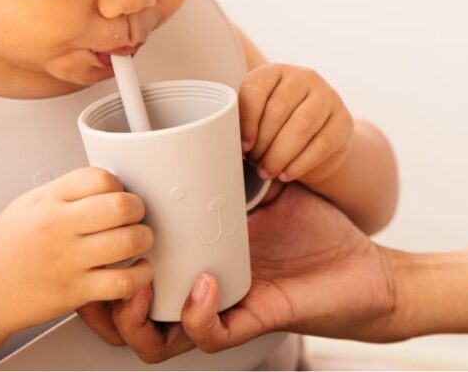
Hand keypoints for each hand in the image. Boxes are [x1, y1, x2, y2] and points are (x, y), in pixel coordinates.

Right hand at [0, 167, 153, 335]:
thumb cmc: (7, 246)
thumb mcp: (29, 204)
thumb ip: (67, 190)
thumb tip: (107, 182)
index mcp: (50, 201)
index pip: (100, 178)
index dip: (118, 185)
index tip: (118, 195)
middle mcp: (59, 227)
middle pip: (120, 206)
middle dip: (138, 209)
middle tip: (135, 217)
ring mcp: (68, 260)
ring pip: (128, 242)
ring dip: (144, 239)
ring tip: (139, 241)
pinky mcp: (75, 291)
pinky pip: (122, 282)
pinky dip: (141, 276)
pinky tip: (138, 270)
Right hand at [102, 183, 398, 363]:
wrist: (370, 268)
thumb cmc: (323, 235)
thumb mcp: (272, 193)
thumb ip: (243, 170)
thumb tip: (218, 127)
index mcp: (202, 261)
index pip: (140, 277)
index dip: (109, 266)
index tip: (97, 231)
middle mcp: (207, 292)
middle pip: (135, 317)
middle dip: (105, 303)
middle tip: (101, 269)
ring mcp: (227, 310)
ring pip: (158, 339)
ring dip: (137, 318)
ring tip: (136, 284)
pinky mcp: (255, 320)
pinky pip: (210, 334)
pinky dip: (198, 313)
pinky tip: (202, 282)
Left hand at [239, 63, 354, 184]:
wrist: (317, 140)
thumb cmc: (278, 128)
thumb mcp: (259, 117)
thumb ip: (245, 122)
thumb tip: (232, 143)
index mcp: (277, 71)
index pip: (256, 90)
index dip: (246, 122)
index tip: (242, 145)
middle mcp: (304, 77)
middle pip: (278, 111)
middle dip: (263, 143)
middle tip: (254, 162)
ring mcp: (327, 97)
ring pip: (301, 127)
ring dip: (279, 155)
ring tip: (267, 171)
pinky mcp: (343, 121)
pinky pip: (321, 144)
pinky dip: (300, 164)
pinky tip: (287, 173)